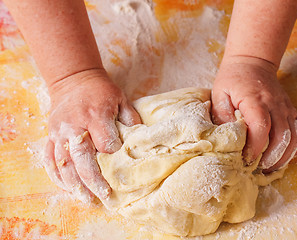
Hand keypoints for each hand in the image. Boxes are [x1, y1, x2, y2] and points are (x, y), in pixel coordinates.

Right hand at [43, 69, 140, 202]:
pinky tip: (67, 188)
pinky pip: (49, 159)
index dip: (114, 155)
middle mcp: (74, 125)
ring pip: (64, 163)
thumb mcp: (121, 99)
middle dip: (94, 180)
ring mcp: (59, 132)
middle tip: (104, 196)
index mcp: (95, 115)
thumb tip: (141, 141)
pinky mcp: (50, 135)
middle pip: (82, 159)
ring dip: (75, 184)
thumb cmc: (101, 91)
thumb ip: (130, 120)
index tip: (121, 163)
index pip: (105, 143)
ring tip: (86, 199)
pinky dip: (56, 176)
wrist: (73, 79)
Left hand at [211, 56, 296, 171]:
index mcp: (256, 100)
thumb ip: (222, 115)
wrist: (252, 62)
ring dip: (285, 156)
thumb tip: (228, 138)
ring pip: (295, 136)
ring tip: (270, 167)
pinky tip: (285, 156)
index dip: (255, 147)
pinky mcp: (291, 111)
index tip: (246, 159)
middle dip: (272, 157)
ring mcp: (286, 108)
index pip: (261, 127)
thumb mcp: (219, 93)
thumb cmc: (233, 79)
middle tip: (258, 168)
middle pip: (282, 136)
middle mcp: (275, 104)